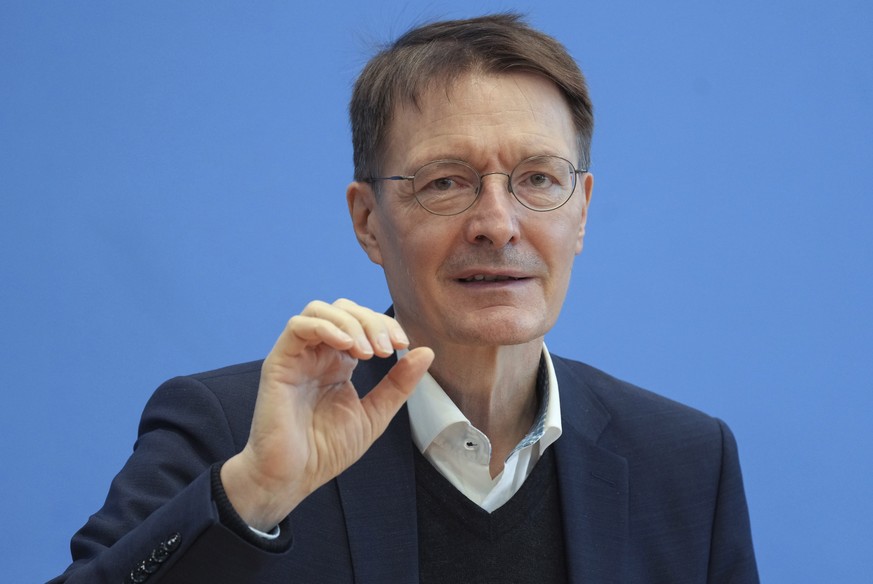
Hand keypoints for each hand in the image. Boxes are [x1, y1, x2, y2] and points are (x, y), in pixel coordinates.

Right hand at [220, 299, 433, 530]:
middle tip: (387, 348)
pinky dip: (326, 328)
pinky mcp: (279, 362)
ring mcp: (297, 356)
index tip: (404, 344)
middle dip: (370, 321)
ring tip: (368, 351)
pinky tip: (347, 346)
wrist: (293, 477)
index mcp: (338, 362)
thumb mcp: (375, 414)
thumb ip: (398, 384)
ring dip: (350, 322)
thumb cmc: (326, 450)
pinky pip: (298, 327)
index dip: (384, 325)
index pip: (361, 322)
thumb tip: (426, 352)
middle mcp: (317, 354)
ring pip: (320, 310)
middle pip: (342, 310)